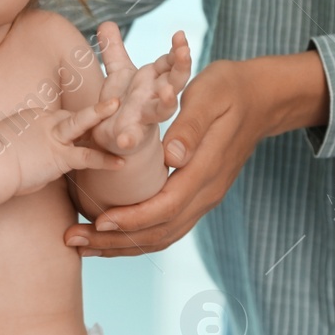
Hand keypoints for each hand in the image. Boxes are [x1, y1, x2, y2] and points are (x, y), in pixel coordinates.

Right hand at [0, 99, 123, 194]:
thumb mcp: (4, 144)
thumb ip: (21, 146)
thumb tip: (26, 158)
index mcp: (32, 119)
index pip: (57, 118)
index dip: (69, 125)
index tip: (79, 131)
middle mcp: (44, 122)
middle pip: (72, 115)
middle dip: (93, 109)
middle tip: (113, 101)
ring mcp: (54, 138)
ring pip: (81, 123)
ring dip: (100, 114)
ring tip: (120, 109)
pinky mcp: (59, 156)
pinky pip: (87, 156)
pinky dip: (105, 160)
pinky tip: (121, 163)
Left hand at [64, 52, 328, 256]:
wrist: (262, 98)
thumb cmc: (230, 89)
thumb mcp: (210, 95)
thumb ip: (190, 126)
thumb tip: (172, 158)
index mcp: (206, 170)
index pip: (166, 206)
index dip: (132, 219)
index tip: (99, 222)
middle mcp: (206, 192)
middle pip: (159, 232)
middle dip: (115, 241)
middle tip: (73, 240)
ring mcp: (204, 198)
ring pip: (161, 236)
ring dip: (121, 245)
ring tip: (82, 244)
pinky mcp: (197, 196)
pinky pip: (165, 227)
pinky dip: (135, 236)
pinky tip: (108, 234)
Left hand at [88, 23, 192, 155]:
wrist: (116, 138)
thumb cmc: (124, 102)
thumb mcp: (119, 74)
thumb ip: (114, 50)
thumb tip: (105, 23)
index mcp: (155, 80)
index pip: (171, 62)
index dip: (177, 49)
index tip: (180, 35)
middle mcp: (154, 98)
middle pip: (174, 81)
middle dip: (181, 67)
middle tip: (185, 52)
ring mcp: (145, 118)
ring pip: (162, 110)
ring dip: (167, 101)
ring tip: (168, 92)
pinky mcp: (132, 137)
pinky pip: (133, 138)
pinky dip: (129, 138)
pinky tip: (124, 139)